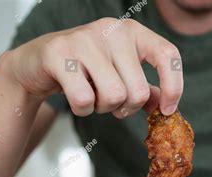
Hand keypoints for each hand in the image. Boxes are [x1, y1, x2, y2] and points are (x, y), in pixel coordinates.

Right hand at [4, 18, 182, 116]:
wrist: (37, 63)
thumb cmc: (85, 70)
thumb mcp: (120, 74)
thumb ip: (145, 88)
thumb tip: (166, 108)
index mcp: (132, 31)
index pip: (167, 54)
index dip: (174, 86)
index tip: (167, 111)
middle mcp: (111, 30)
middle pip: (138, 90)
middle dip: (126, 108)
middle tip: (111, 103)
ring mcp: (84, 39)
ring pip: (114, 96)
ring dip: (104, 109)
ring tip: (92, 96)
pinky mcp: (59, 53)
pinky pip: (85, 99)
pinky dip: (83, 110)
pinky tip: (76, 99)